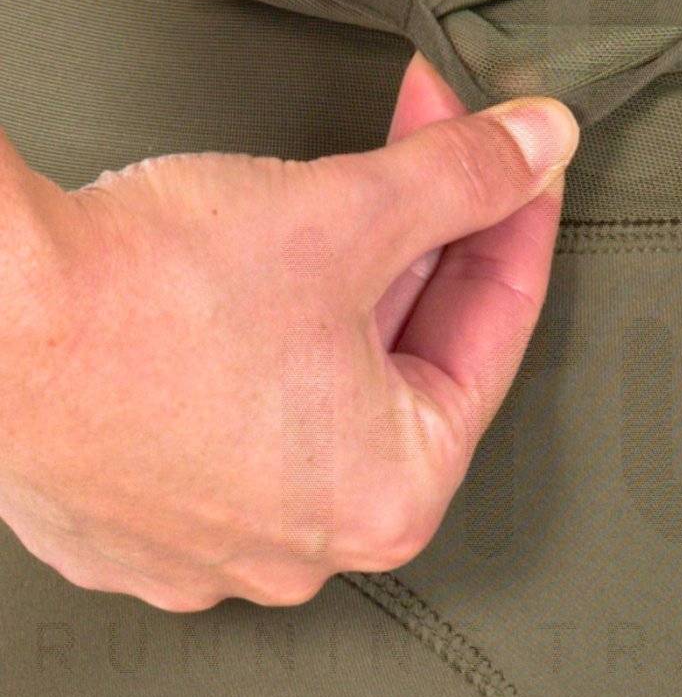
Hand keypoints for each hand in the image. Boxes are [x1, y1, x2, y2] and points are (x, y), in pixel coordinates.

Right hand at [0, 54, 576, 610]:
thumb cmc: (143, 295)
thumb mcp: (344, 212)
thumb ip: (462, 178)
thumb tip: (540, 144)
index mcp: (391, 497)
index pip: (490, 338)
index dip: (508, 222)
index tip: (515, 161)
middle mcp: (306, 551)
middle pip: (397, 368)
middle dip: (414, 246)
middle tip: (416, 148)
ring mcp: (207, 551)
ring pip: (305, 401)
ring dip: (326, 299)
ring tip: (314, 201)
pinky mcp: (127, 530)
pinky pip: (217, 435)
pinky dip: (238, 359)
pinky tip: (226, 288)